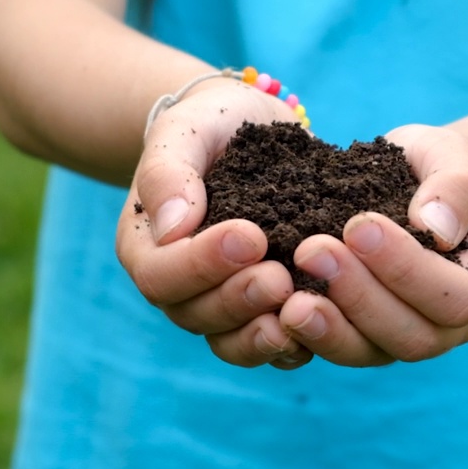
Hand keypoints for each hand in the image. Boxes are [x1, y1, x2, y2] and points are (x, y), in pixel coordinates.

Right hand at [115, 78, 313, 368]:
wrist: (247, 130)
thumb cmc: (209, 125)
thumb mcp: (184, 130)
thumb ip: (169, 172)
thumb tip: (172, 228)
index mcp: (146, 246)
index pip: (162, 275)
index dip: (203, 264)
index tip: (252, 235)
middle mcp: (177, 286)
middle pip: (195, 314)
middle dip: (239, 299)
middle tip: (281, 277)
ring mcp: (217, 303)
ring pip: (229, 341)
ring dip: (262, 334)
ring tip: (299, 312)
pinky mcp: (260, 310)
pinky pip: (268, 343)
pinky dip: (292, 343)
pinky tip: (321, 325)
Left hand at [277, 124, 467, 365]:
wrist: (409, 181)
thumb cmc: (435, 166)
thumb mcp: (453, 157)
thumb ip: (455, 187)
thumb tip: (435, 229)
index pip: (453, 297)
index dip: (405, 268)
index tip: (358, 224)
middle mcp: (449, 324)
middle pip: (412, 337)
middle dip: (359, 298)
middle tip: (311, 252)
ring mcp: (403, 337)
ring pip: (370, 353)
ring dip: (329, 330)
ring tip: (288, 302)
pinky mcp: (362, 339)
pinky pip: (336, 351)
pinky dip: (306, 338)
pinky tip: (274, 314)